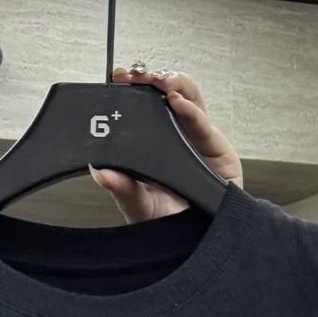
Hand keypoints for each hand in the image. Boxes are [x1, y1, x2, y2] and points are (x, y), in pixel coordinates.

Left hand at [92, 68, 243, 222]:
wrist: (198, 241)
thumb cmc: (169, 223)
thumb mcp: (138, 206)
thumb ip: (121, 189)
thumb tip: (99, 171)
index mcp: (154, 145)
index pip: (143, 108)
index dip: (133, 90)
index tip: (117, 80)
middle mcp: (176, 136)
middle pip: (166, 96)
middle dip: (152, 80)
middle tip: (135, 74)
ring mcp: (197, 139)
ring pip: (189, 98)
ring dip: (174, 84)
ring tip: (160, 81)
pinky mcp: (217, 148)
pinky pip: (204, 124)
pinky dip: (191, 111)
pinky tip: (178, 103)